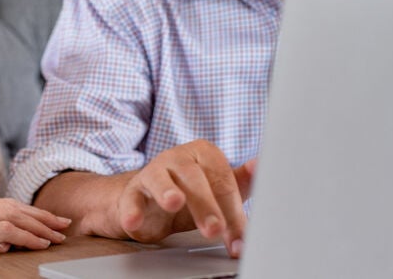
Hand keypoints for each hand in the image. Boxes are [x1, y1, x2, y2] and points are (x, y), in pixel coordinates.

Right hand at [0, 191, 70, 261]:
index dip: (20, 211)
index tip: (37, 219)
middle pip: (11, 206)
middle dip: (38, 215)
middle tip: (60, 222)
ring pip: (14, 216)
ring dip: (39, 225)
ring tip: (58, 234)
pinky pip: (6, 231)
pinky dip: (26, 236)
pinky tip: (40, 243)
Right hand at [116, 140, 254, 256]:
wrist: (150, 202)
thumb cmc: (190, 193)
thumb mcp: (218, 189)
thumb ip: (241, 182)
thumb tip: (261, 168)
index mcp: (204, 153)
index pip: (223, 179)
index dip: (233, 210)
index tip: (240, 238)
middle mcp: (177, 157)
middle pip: (194, 178)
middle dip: (206, 205)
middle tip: (215, 229)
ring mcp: (153, 172)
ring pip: (160, 179)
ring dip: (167, 191)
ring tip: (174, 202)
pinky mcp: (132, 191)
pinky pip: (131, 198)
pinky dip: (131, 210)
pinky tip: (134, 221)